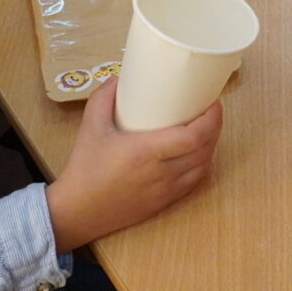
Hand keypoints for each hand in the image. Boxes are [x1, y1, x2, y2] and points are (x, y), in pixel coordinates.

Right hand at [45, 79, 222, 250]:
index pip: (193, 137)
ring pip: (203, 167)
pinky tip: (197, 154)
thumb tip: (120, 78)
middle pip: (205, 150)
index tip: (213, 102)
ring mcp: (165, 191)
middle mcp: (161, 173)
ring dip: (211, 147)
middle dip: (215, 128)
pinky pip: (194, 182)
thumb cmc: (84, 169)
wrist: (77, 212)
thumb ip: (103, 98)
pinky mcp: (164, 203)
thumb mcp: (90, 127)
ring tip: (206, 129)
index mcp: (145, 152)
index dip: (211, 119)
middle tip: (211, 110)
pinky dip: (201, 165)